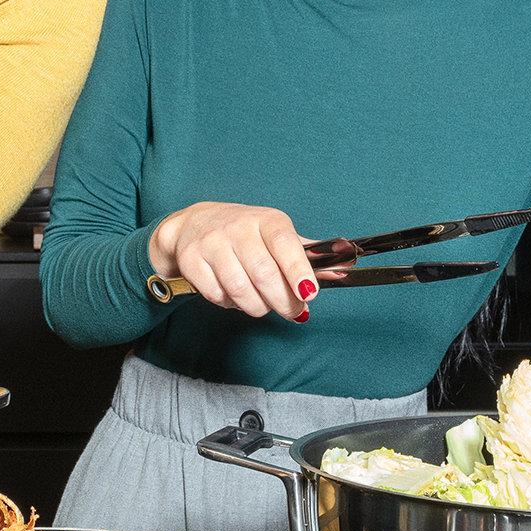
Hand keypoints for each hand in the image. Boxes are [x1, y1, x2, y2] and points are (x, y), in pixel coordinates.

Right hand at [149, 202, 316, 321]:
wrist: (193, 225)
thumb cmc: (244, 234)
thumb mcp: (276, 236)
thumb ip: (306, 256)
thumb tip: (340, 272)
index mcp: (266, 220)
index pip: (285, 243)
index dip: (298, 271)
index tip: (309, 293)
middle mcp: (238, 227)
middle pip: (264, 274)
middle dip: (283, 302)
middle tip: (292, 311)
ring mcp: (211, 242)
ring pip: (240, 290)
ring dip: (257, 306)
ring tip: (262, 304)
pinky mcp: (191, 260)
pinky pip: (216, 295)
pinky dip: (230, 304)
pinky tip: (234, 296)